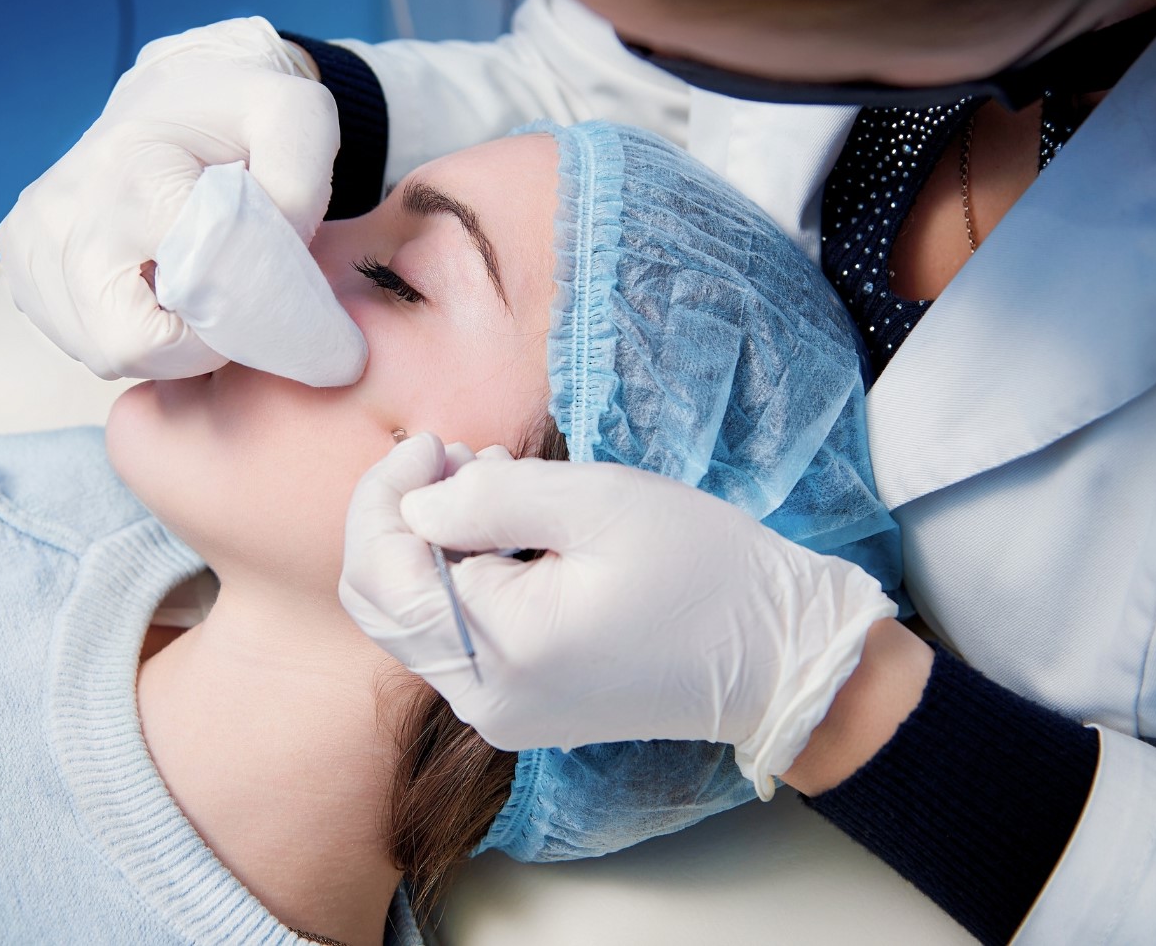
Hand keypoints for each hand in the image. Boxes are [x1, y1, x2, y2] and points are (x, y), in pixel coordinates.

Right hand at [0, 17, 338, 379]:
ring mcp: (31, 235)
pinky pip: (75, 339)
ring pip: (99, 351)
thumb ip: (298, 188)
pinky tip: (149, 287)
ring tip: (192, 288)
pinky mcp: (20, 259)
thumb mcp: (299, 121)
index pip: (186, 295)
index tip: (262, 290)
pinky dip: (121, 331)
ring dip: (159, 342)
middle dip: (192, 345)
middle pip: (125, 344)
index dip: (235, 317)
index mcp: (134, 170)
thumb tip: (270, 262)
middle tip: (227, 304)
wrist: (176, 94)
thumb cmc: (243, 113)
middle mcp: (66, 205)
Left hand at [338, 435, 897, 797]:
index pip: (382, 571)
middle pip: (382, 602)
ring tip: (487, 484)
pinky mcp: (517, 707)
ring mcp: (498, 712)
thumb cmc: (701, 569)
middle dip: (399, 518)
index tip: (433, 444)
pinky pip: (454, 638)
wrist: (774, 654)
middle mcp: (484, 699)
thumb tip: (411, 504)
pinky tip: (503, 534)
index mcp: (500, 652)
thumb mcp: (595, 503)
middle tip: (453, 458)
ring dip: (429, 545)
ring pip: (412, 618)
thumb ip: (487, 498)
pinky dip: (458, 577)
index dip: (386, 494)